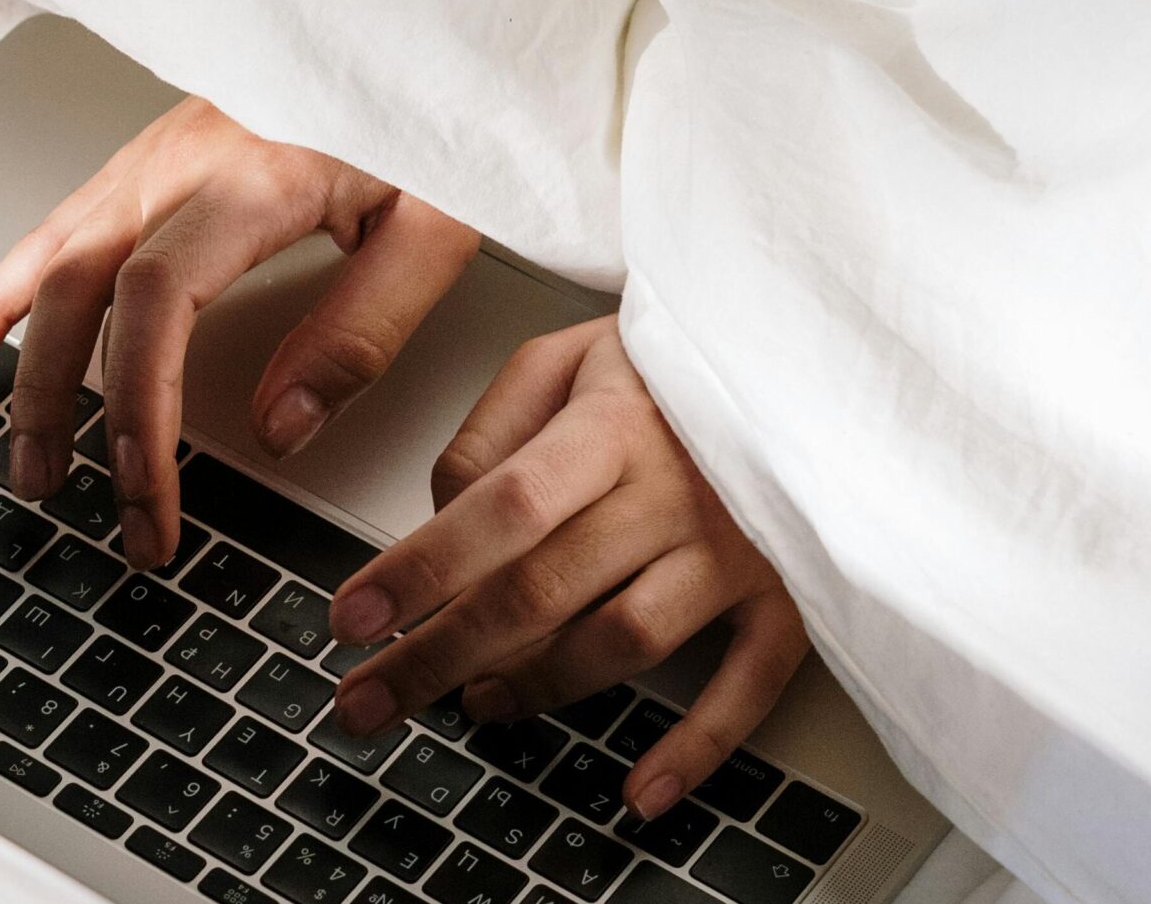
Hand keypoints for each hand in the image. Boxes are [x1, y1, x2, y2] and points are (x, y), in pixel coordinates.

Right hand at [0, 98, 477, 569]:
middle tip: (70, 496)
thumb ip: (362, 329)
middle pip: (79, 285)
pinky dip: (4, 289)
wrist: (407, 18)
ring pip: (51, 256)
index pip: (157, 302)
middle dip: (57, 401)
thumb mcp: (437, 223)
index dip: (137, 406)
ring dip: (19, 357)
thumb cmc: (429, 106)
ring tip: (14, 447)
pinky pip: (58, 227)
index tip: (145, 489)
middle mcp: (184, 159)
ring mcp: (157, 152)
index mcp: (253, 175)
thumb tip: (283, 428)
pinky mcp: (153, 156)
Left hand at [326, 316, 806, 821]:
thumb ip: (489, 434)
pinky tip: (639, 792)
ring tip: (476, 704)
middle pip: (543, 590)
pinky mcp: (787, 593)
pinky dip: (696, 748)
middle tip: (369, 700)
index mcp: (610, 424)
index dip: (422, 569)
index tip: (352, 617)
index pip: (502, 505)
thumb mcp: (562, 358)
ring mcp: (736, 548)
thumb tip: (439, 520)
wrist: (798, 362)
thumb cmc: (663, 367)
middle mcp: (674, 490)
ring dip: (538, 689)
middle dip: (440, 655)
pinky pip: (747, 685)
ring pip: (623, 642)